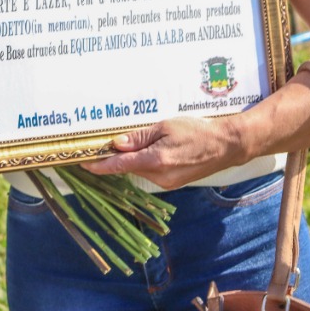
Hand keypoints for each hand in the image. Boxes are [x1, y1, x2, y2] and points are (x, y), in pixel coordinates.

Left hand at [83, 116, 244, 190]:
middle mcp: (160, 176)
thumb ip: (140, 137)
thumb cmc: (197, 131)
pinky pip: (151, 173)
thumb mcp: (165, 127)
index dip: (100, 165)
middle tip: (104, 144)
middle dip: (117, 157)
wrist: (225, 146)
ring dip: (132, 160)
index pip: (120, 165)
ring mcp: (167, 183)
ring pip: (139, 171)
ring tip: (133, 143)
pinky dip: (145, 163)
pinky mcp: (173, 184)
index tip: (84, 164)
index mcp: (156, 160)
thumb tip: (117, 144)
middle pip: (128, 168)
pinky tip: (151, 150)